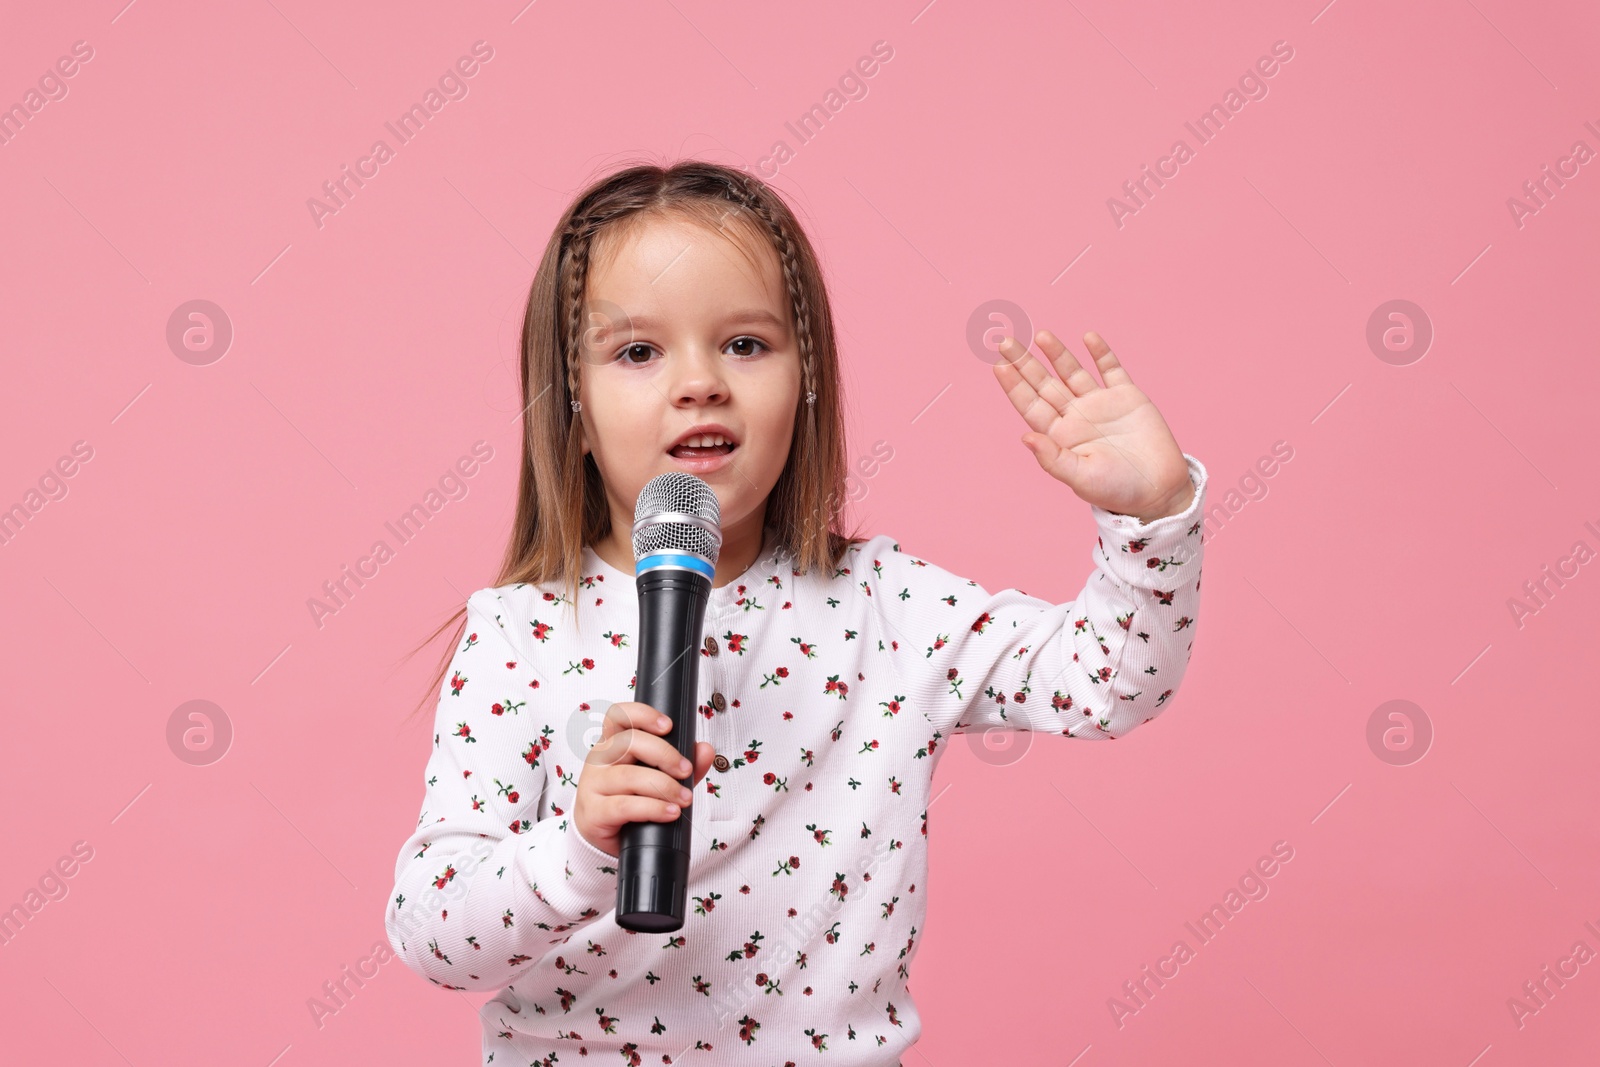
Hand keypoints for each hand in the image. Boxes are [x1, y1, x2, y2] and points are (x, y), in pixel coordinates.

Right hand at [574, 701, 717, 857]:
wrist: (606, 839)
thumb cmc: (630, 800)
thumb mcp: (658, 778)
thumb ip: (682, 764)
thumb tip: (706, 750)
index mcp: (612, 744)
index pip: (618, 715)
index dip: (643, 714)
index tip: (668, 726)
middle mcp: (599, 760)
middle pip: (628, 742)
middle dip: (664, 754)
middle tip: (685, 770)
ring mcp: (593, 786)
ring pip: (629, 777)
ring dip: (664, 787)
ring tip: (684, 798)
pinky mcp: (595, 813)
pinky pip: (625, 806)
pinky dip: (653, 808)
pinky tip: (670, 812)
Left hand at [992, 329, 1193, 522]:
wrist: (1159, 490)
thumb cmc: (1116, 490)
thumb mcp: (1080, 478)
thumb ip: (1052, 458)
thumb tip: (1024, 438)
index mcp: (1060, 436)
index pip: (1030, 405)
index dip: (1014, 385)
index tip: (999, 365)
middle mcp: (1076, 416)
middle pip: (1045, 384)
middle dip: (1026, 363)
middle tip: (1006, 341)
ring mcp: (1100, 404)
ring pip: (1073, 372)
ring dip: (1058, 353)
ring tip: (1042, 335)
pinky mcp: (1127, 397)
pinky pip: (1111, 369)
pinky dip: (1101, 353)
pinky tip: (1088, 337)